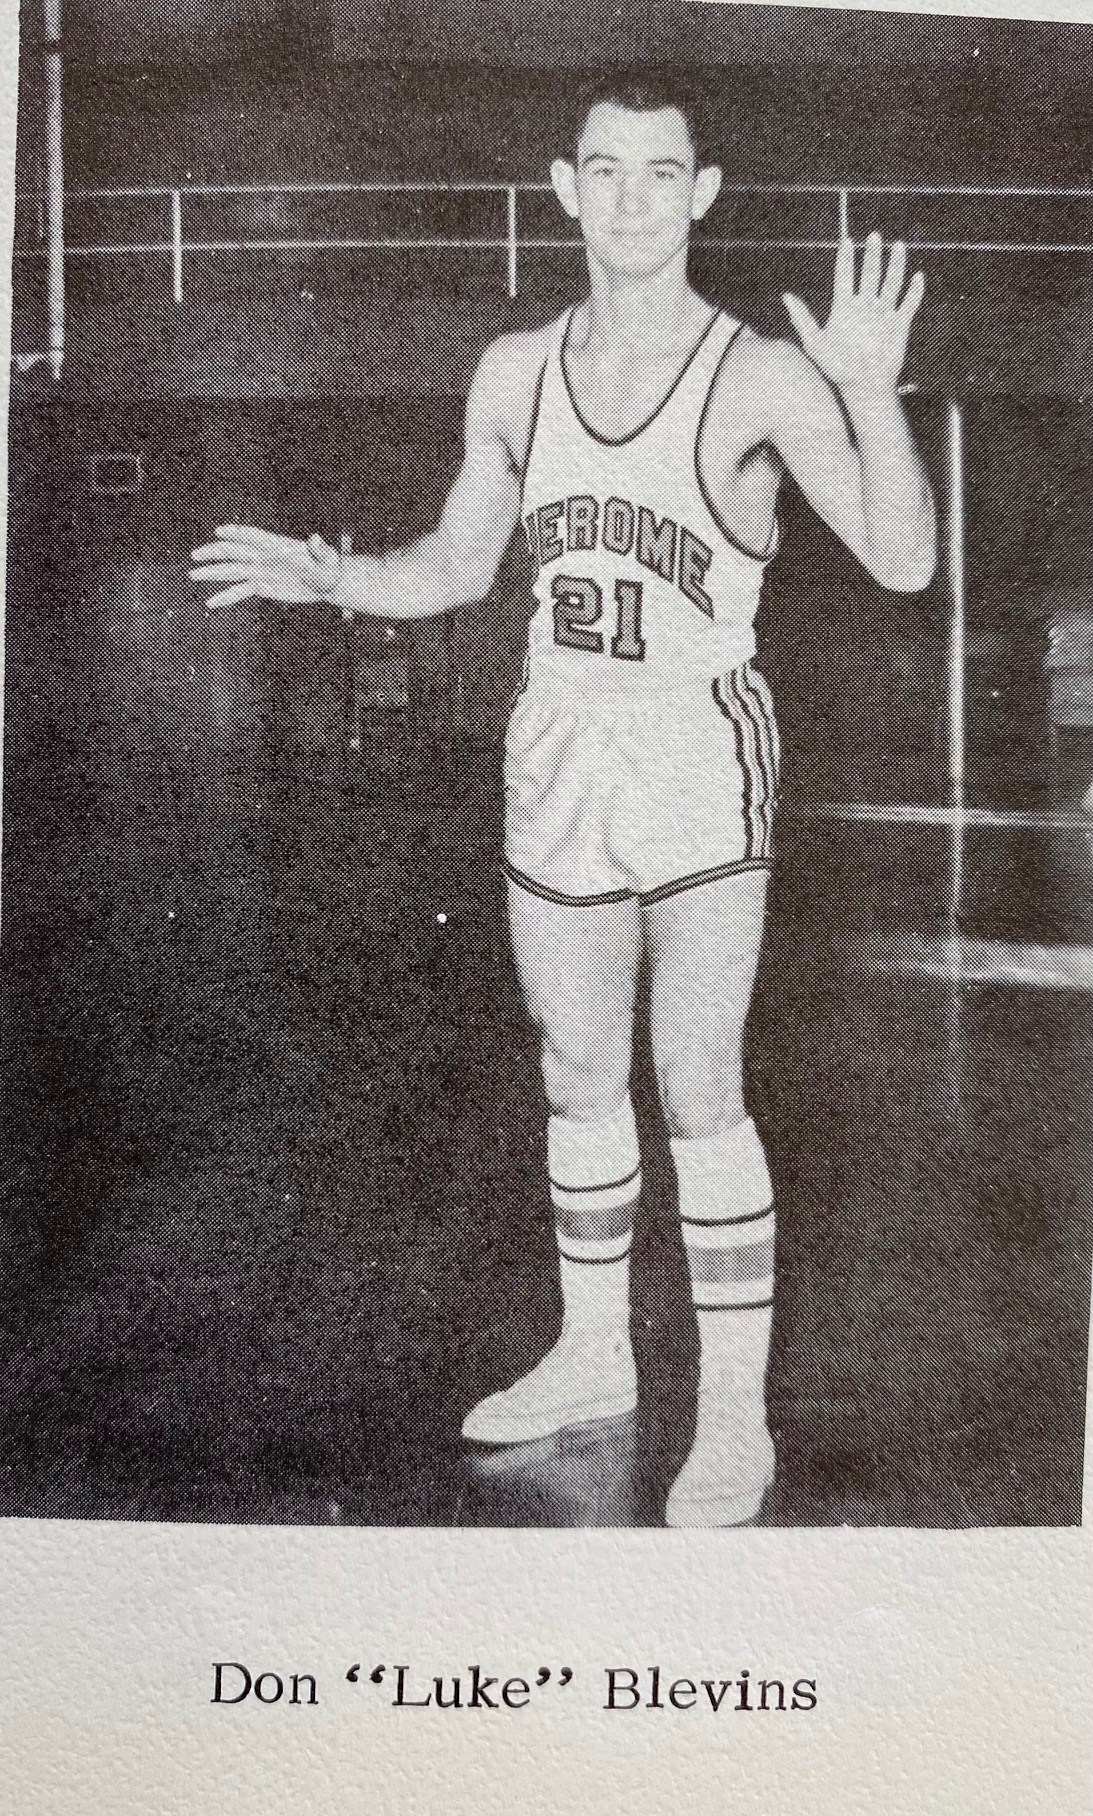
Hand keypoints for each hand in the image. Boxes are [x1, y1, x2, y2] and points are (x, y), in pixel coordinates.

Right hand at [190, 526, 342, 609]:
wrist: (326, 582)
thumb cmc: (327, 566)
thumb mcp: (325, 557)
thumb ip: (318, 549)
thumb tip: (315, 538)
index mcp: (276, 546)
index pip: (253, 536)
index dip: (237, 533)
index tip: (220, 532)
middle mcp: (262, 557)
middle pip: (234, 552)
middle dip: (214, 553)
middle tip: (196, 556)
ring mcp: (259, 571)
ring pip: (231, 571)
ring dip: (212, 573)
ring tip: (193, 575)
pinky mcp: (260, 586)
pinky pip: (239, 592)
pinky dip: (225, 598)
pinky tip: (211, 603)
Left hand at [782, 234, 924, 398]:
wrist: (863, 386)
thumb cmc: (836, 368)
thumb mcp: (814, 343)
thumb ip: (802, 318)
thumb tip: (786, 296)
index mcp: (844, 307)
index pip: (845, 276)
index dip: (846, 259)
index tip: (847, 241)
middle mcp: (865, 306)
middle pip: (870, 273)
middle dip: (872, 255)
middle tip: (873, 236)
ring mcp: (883, 313)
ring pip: (891, 282)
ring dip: (895, 264)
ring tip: (897, 245)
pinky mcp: (900, 324)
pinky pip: (909, 303)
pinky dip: (915, 291)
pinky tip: (917, 277)